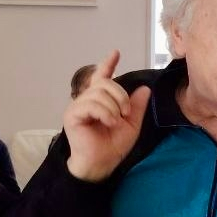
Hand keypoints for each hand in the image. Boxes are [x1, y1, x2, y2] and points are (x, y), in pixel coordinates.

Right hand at [64, 50, 150, 182]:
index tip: (115, 53)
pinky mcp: (72, 115)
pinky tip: (109, 123)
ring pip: (99, 93)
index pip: (102, 77)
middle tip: (125, 113)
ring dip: (113, 107)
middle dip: (120, 96)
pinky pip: (91, 104)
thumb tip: (145, 89)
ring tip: (115, 122)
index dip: (108, 64)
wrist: (102, 164)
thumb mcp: (132, 124)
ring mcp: (78, 106)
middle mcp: (87, 100)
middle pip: (105, 83)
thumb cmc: (113, 146)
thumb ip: (137, 107)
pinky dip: (105, 112)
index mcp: (100, 101)